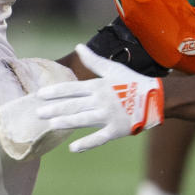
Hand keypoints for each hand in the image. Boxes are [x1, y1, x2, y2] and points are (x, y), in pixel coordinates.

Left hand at [35, 44, 163, 152]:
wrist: (156, 98)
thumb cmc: (133, 81)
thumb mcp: (112, 69)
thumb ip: (93, 60)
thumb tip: (78, 46)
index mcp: (98, 86)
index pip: (72, 88)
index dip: (55, 91)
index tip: (40, 95)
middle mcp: (101, 100)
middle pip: (74, 105)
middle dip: (55, 108)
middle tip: (38, 112)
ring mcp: (108, 116)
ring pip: (83, 120)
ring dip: (66, 122)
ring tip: (51, 125)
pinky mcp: (116, 130)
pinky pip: (99, 138)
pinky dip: (86, 143)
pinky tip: (72, 148)